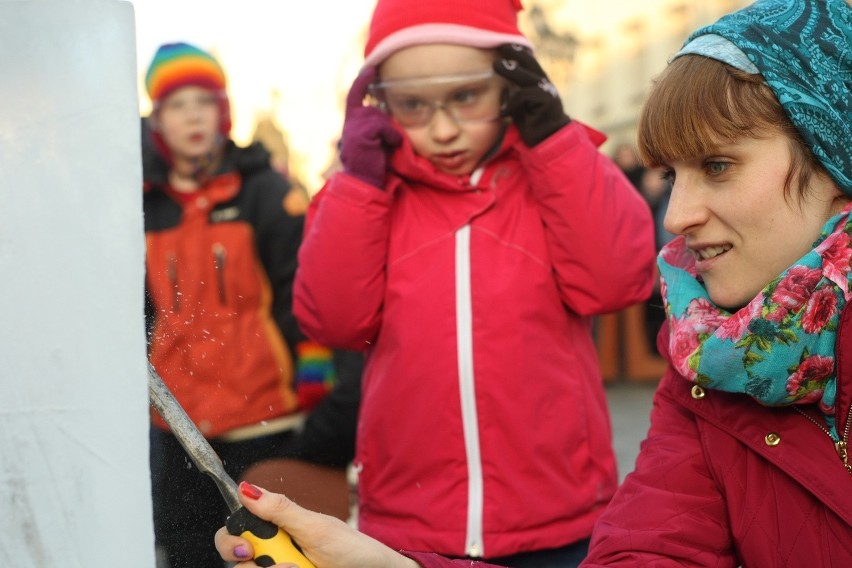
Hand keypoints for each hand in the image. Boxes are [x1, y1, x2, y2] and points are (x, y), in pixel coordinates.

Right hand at [215, 482, 419, 567]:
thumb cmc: (352, 549)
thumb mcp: (315, 527)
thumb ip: (280, 510)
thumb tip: (246, 489)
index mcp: (276, 529)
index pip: (235, 532)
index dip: (231, 542)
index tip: (246, 550)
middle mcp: (273, 553)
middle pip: (237, 562)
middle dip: (252, 566)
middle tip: (283, 566)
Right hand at [339, 67, 402, 187]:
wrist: (365, 181)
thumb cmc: (374, 163)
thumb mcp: (375, 139)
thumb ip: (376, 124)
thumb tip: (385, 110)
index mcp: (351, 122)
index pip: (355, 95)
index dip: (362, 81)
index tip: (370, 68)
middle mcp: (350, 121)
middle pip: (375, 109)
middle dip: (385, 124)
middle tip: (385, 143)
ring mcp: (354, 126)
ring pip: (380, 117)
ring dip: (389, 132)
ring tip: (386, 147)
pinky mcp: (362, 133)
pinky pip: (384, 126)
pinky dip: (391, 136)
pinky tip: (389, 147)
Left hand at [493, 44, 570, 146]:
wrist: (548, 139)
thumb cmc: (531, 123)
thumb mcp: (519, 105)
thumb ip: (512, 93)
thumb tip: (499, 87)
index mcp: (538, 81)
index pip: (528, 61)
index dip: (517, 51)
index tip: (502, 44)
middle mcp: (544, 83)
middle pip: (530, 62)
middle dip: (515, 52)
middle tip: (500, 45)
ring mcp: (547, 91)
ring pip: (526, 76)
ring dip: (510, 70)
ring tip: (496, 65)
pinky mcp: (546, 101)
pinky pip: (524, 96)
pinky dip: (511, 103)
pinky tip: (502, 112)